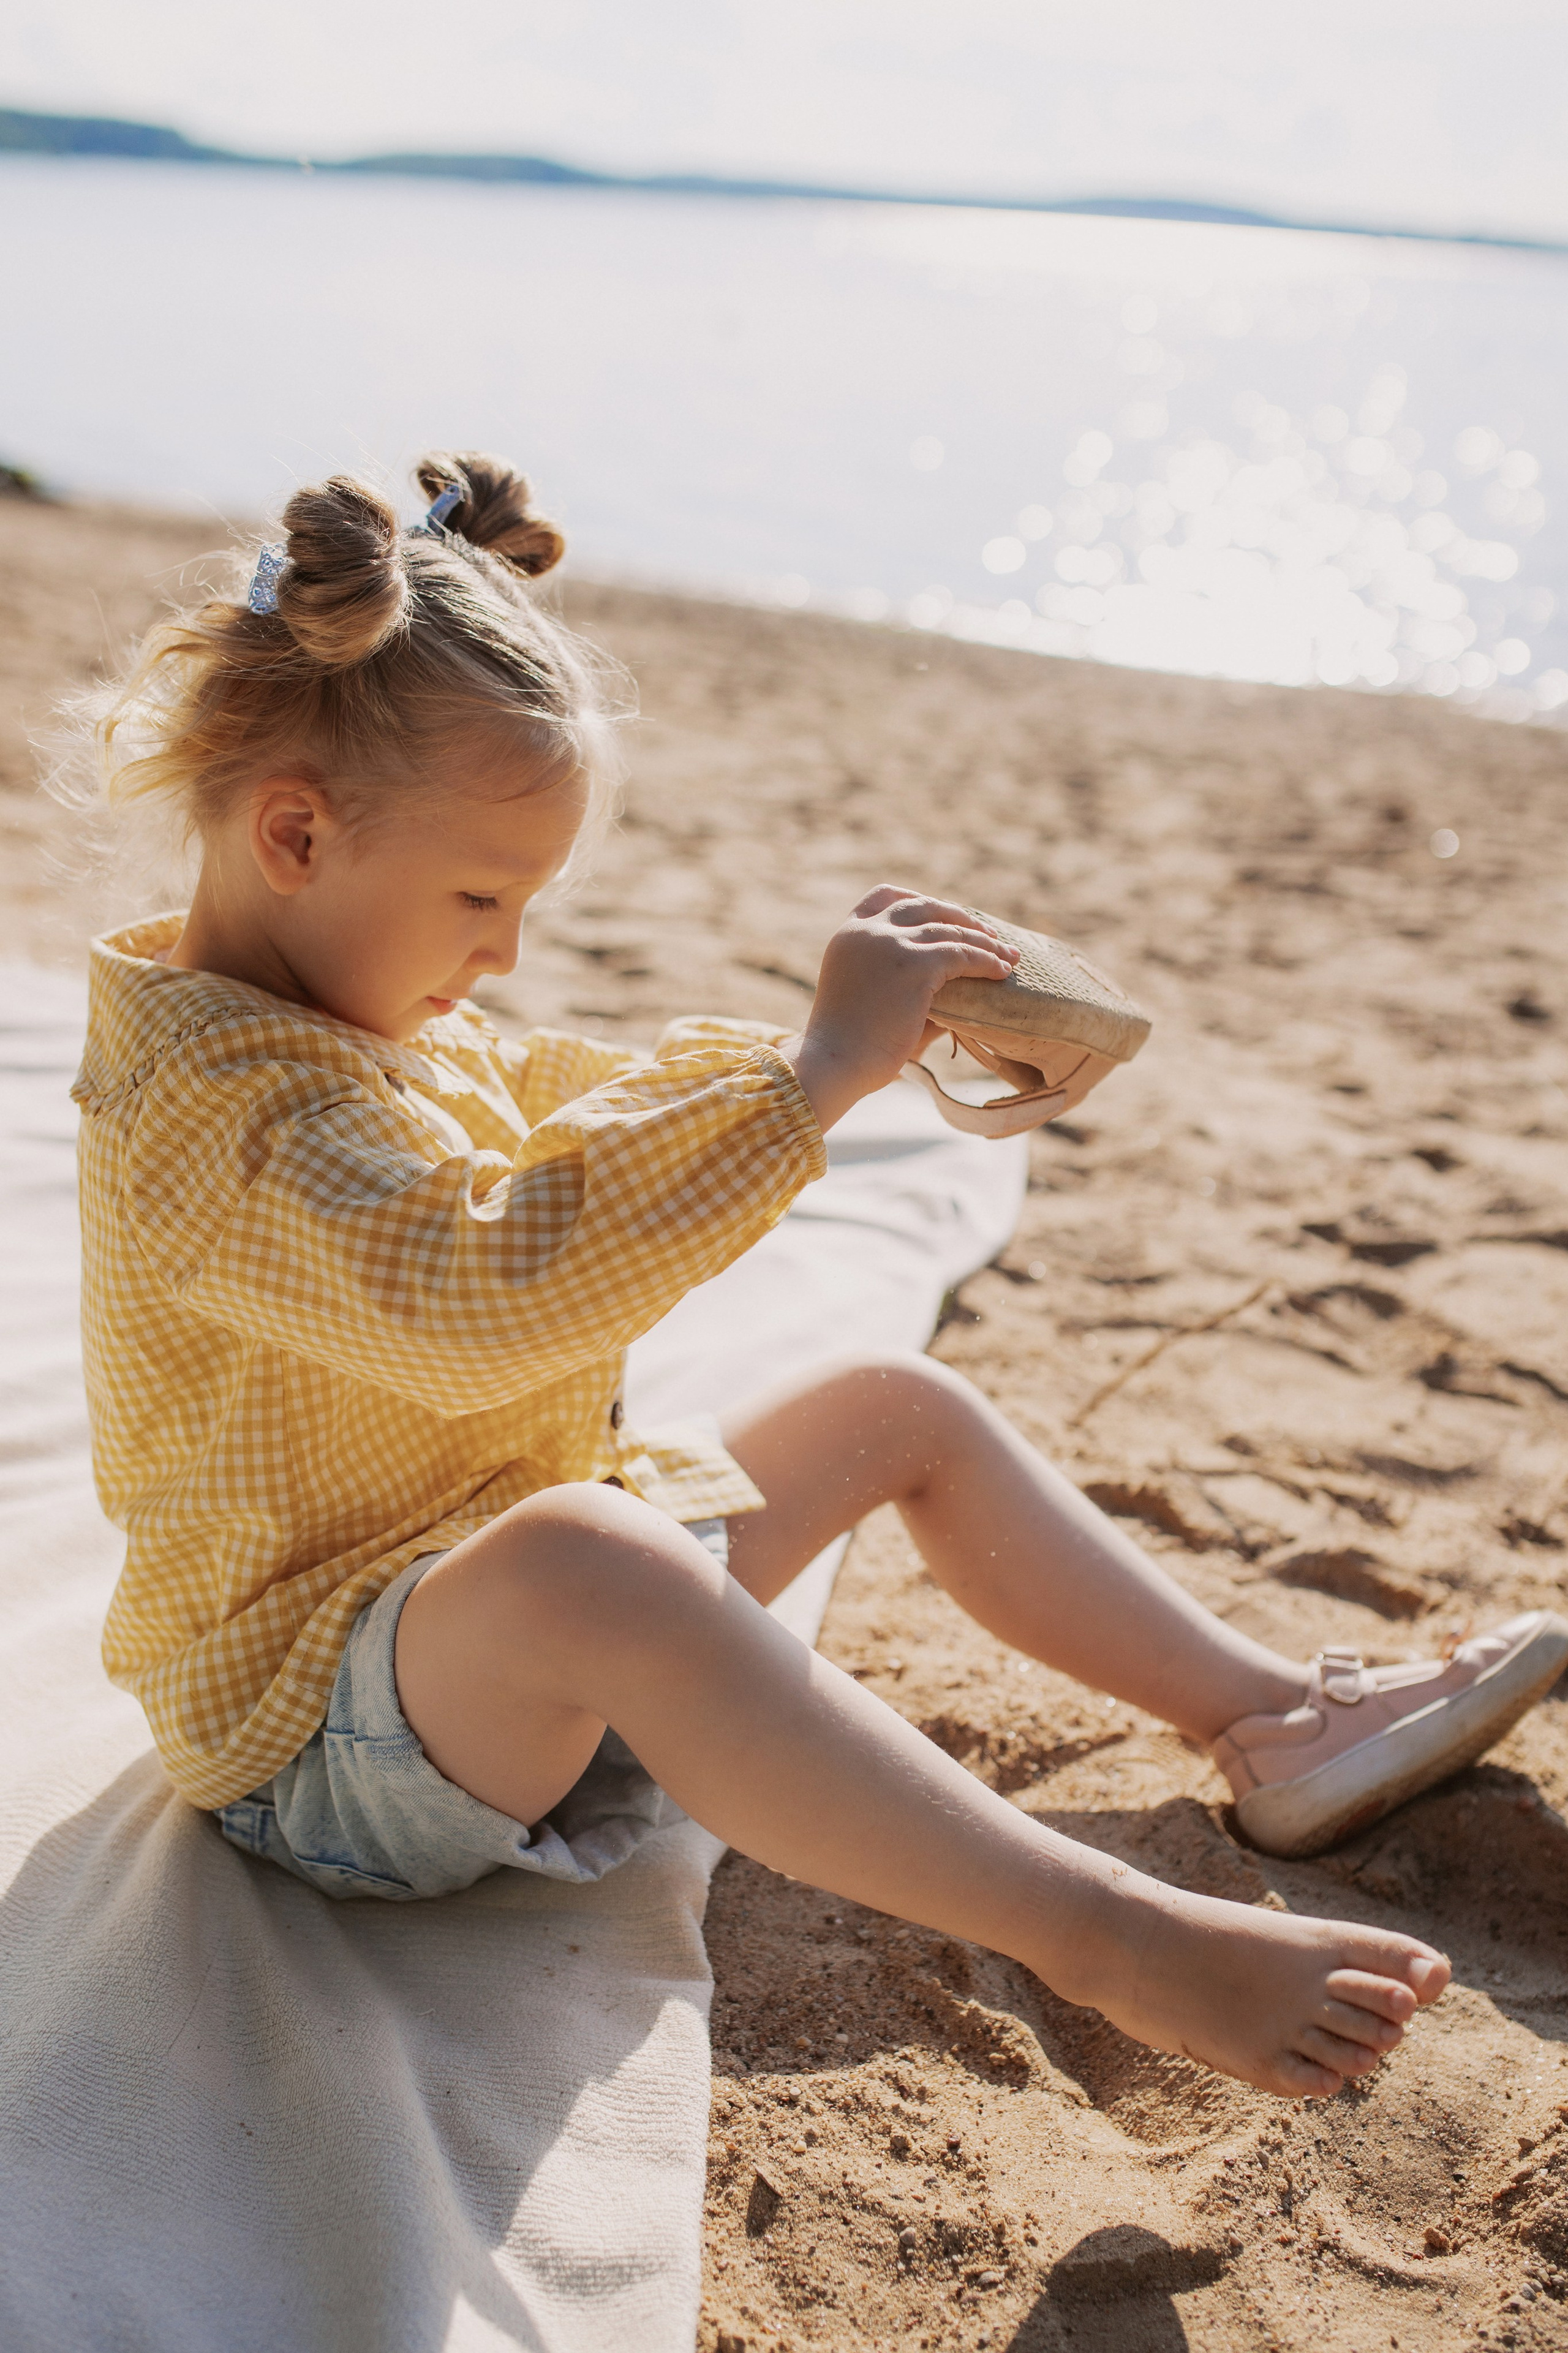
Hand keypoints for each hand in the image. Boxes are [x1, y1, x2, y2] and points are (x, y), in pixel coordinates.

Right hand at [779, 886, 1018, 1132]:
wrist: (836, 1062)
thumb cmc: (851, 1046)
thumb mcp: (873, 997)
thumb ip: (907, 982)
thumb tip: (957, 987)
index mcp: (849, 935)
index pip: (884, 896)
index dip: (919, 899)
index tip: (945, 912)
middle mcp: (868, 931)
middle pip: (924, 906)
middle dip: (961, 917)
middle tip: (989, 934)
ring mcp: (891, 944)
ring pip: (950, 930)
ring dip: (985, 941)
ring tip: (1009, 956)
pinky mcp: (915, 965)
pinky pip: (962, 954)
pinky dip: (987, 961)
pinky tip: (1002, 972)